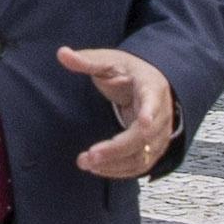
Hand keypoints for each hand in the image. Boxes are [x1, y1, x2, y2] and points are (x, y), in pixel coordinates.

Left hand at [59, 45, 183, 181]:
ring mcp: (159, 134)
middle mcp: (161, 114)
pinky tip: (99, 169)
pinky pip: (140, 165)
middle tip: (90, 156)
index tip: (144, 122)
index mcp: (152, 87)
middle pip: (143, 136)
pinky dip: (120, 171)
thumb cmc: (129, 71)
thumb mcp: (109, 61)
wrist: (151, 83)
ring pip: (142, 156)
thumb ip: (87, 61)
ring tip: (86, 163)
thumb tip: (62, 53)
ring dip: (115, 164)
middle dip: (116, 149)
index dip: (150, 112)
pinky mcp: (153, 148)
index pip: (153, 100)